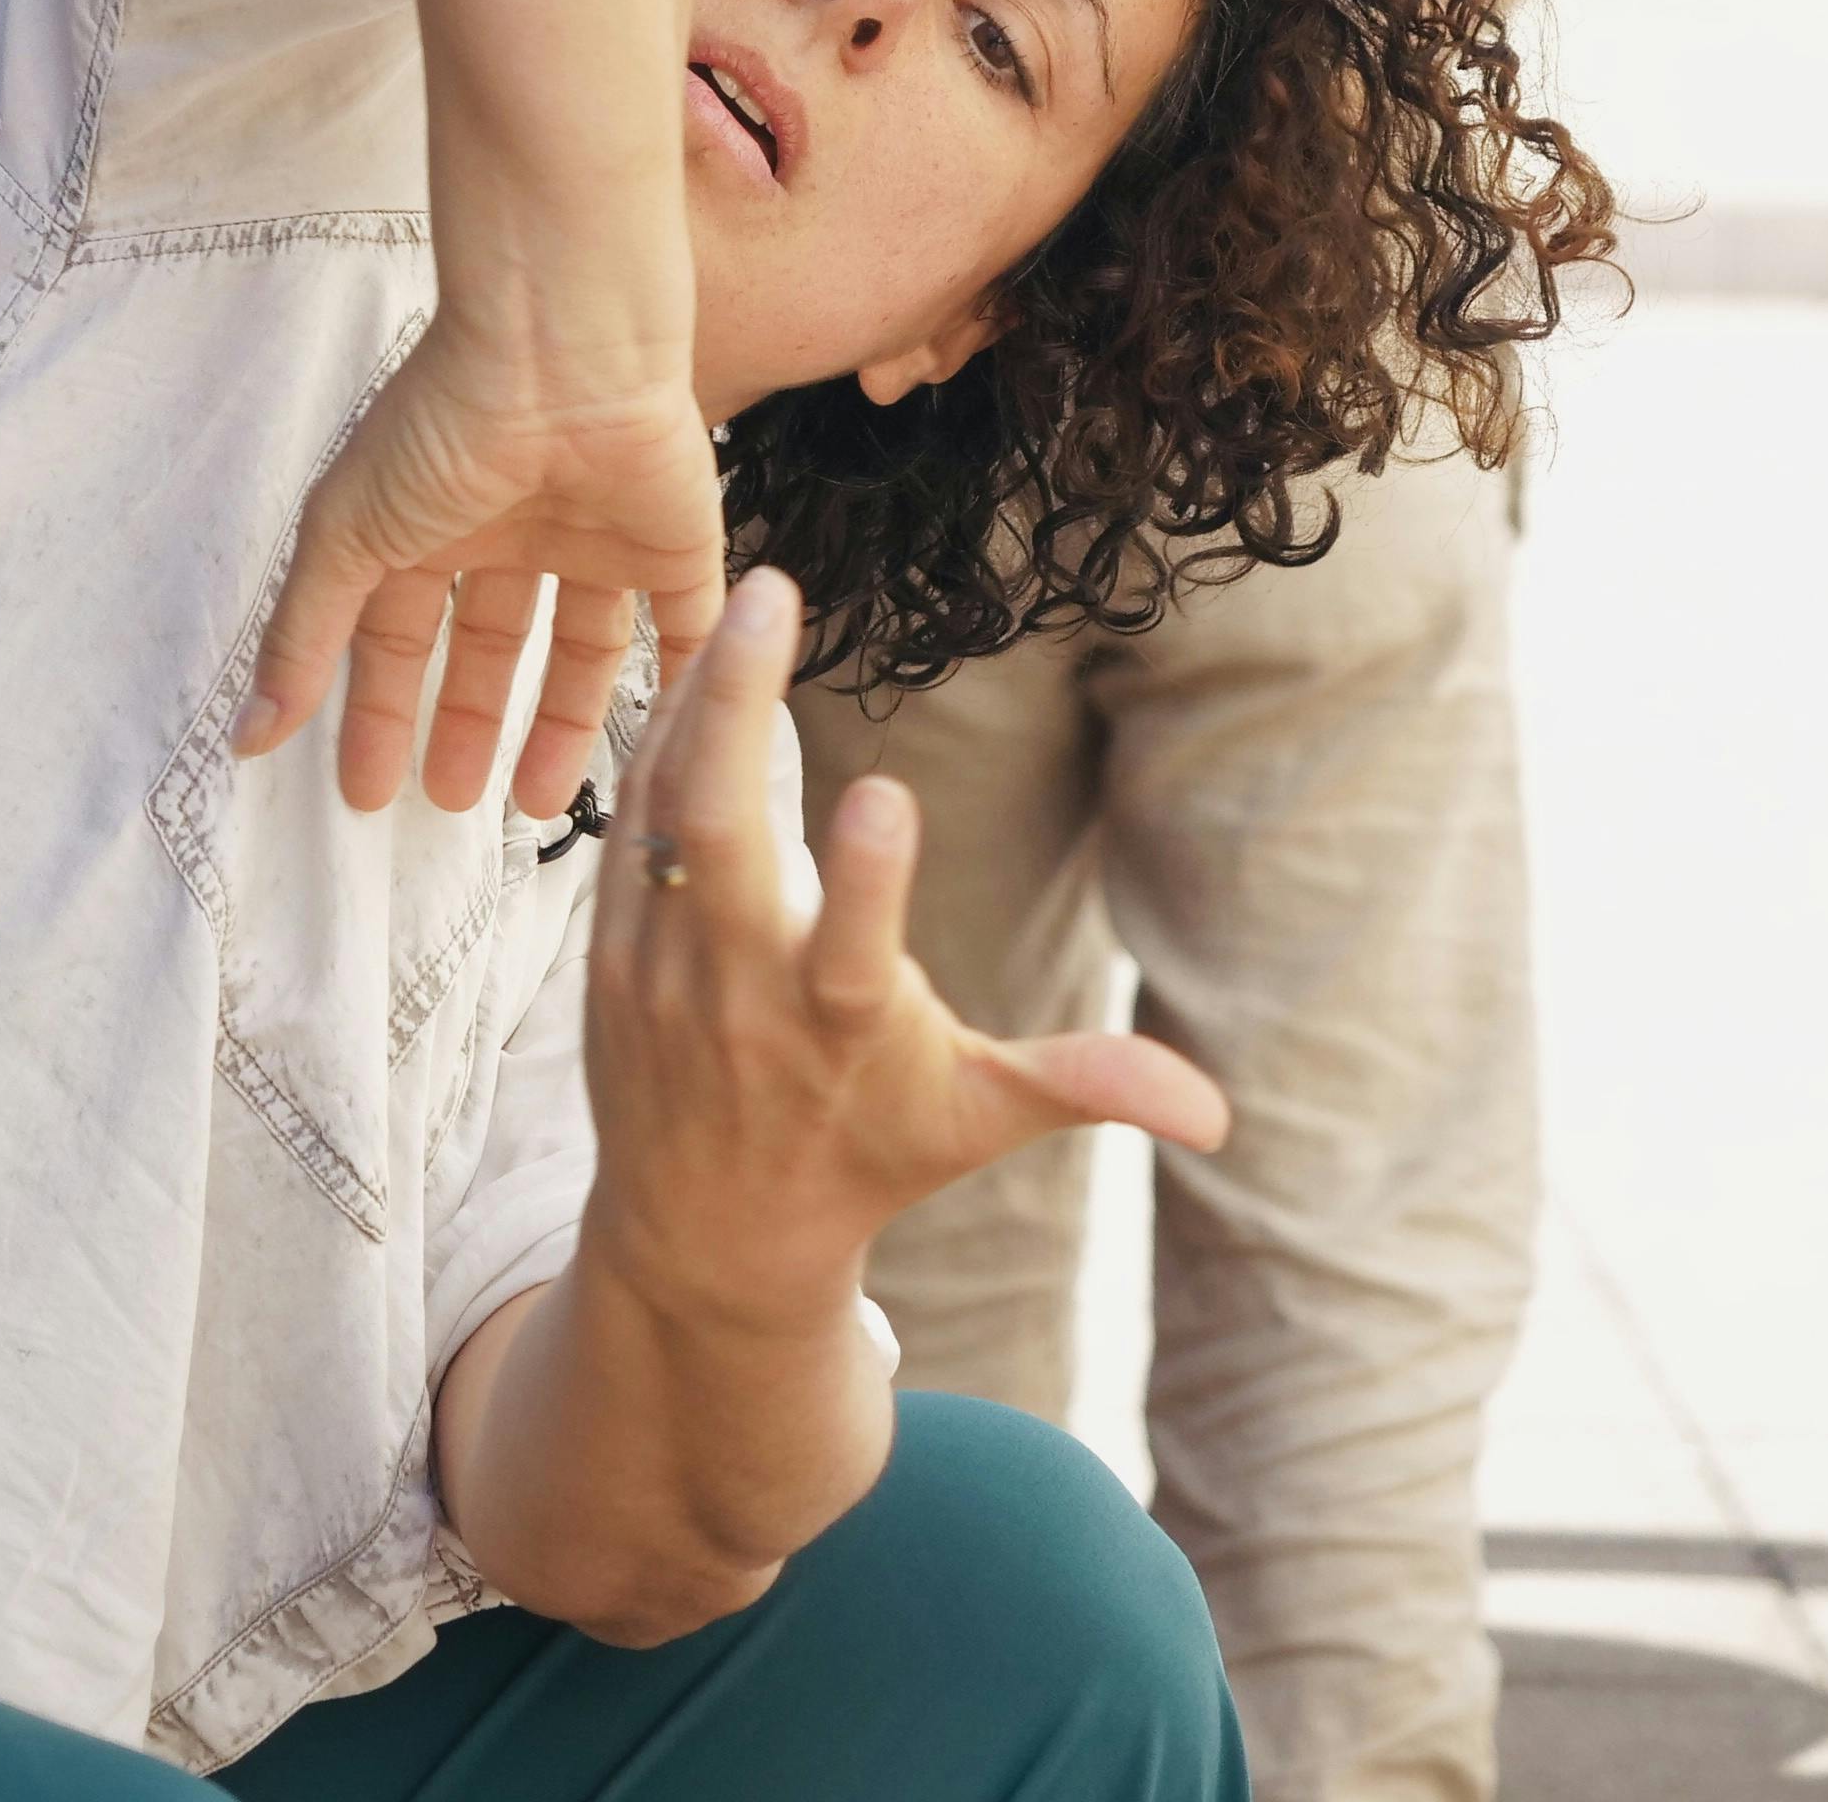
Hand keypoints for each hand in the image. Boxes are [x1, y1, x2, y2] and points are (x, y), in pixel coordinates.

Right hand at [242, 308, 729, 814]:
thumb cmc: (443, 420)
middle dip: (467, 721)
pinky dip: (681, 677)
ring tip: (535, 801)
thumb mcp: (349, 535)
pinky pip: (685, 624)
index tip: (365, 791)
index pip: (398, 635)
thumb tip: (248, 734)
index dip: (381, 710)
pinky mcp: (674, 539)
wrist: (563, 346)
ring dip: (561, 722)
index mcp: (430, 521)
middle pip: (491, 647)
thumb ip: (303, 637)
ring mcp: (596, 533)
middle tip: (452, 803)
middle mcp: (513, 528)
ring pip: (582, 647)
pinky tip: (665, 741)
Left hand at [574, 569, 1228, 1335]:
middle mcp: (738, 997)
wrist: (705, 1235)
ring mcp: (660, 971)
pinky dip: (655, 739)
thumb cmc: (863, 1157)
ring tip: (743, 598)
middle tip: (774, 592)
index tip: (885, 791)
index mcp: (839, 1033)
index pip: (848, 958)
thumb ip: (1084, 1087)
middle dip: (738, 711)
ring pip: (663, 812)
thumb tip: (1217, 1114)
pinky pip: (625, 825)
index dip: (867, 884)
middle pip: (720, 843)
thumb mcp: (975, 1120)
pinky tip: (690, 660)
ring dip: (695, 697)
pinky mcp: (610, 952)